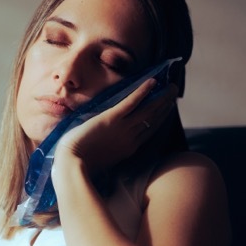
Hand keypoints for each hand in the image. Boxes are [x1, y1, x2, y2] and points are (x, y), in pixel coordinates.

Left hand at [53, 77, 178, 176]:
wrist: (71, 164)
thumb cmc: (80, 163)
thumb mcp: (102, 158)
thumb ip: (111, 149)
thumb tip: (112, 141)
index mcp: (128, 149)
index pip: (149, 130)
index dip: (160, 118)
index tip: (168, 108)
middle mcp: (130, 138)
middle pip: (152, 119)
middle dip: (165, 105)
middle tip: (174, 92)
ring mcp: (122, 128)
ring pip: (147, 110)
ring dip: (161, 97)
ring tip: (171, 87)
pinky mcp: (111, 119)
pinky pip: (131, 103)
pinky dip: (142, 92)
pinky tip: (152, 82)